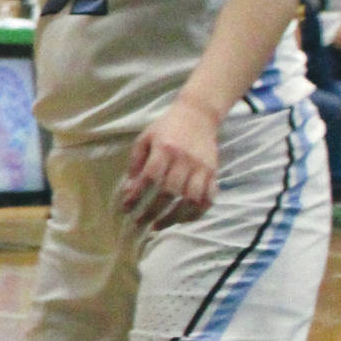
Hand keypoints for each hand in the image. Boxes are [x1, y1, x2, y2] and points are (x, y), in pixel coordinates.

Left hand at [122, 97, 218, 229]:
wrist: (198, 114)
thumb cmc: (167, 127)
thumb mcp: (145, 138)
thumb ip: (136, 162)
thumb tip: (129, 188)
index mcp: (165, 149)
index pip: (150, 177)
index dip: (137, 195)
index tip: (127, 208)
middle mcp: (184, 159)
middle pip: (169, 192)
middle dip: (153, 211)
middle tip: (140, 222)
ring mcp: (202, 167)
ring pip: (191, 199)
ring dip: (174, 217)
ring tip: (160, 225)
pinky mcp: (213, 172)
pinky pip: (209, 197)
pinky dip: (197, 212)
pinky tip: (184, 219)